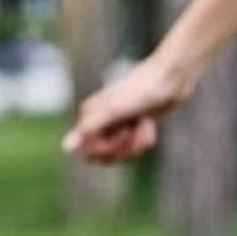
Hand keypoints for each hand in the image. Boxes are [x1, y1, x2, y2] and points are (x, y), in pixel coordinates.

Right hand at [61, 56, 191, 162]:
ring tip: (145, 124)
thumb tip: (66, 147)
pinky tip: (149, 123)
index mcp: (90, 115)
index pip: (88, 152)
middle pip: (105, 157)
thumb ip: (90, 128)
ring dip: (137, 145)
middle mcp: (100, 120)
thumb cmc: (141, 90)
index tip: (123, 135)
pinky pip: (135, 147)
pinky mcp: (134, 126)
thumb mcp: (114, 109)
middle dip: (123, 151)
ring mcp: (118, 124)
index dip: (105, 151)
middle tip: (133, 132)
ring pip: (122, 154)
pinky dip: (145, 139)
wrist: (170, 79)